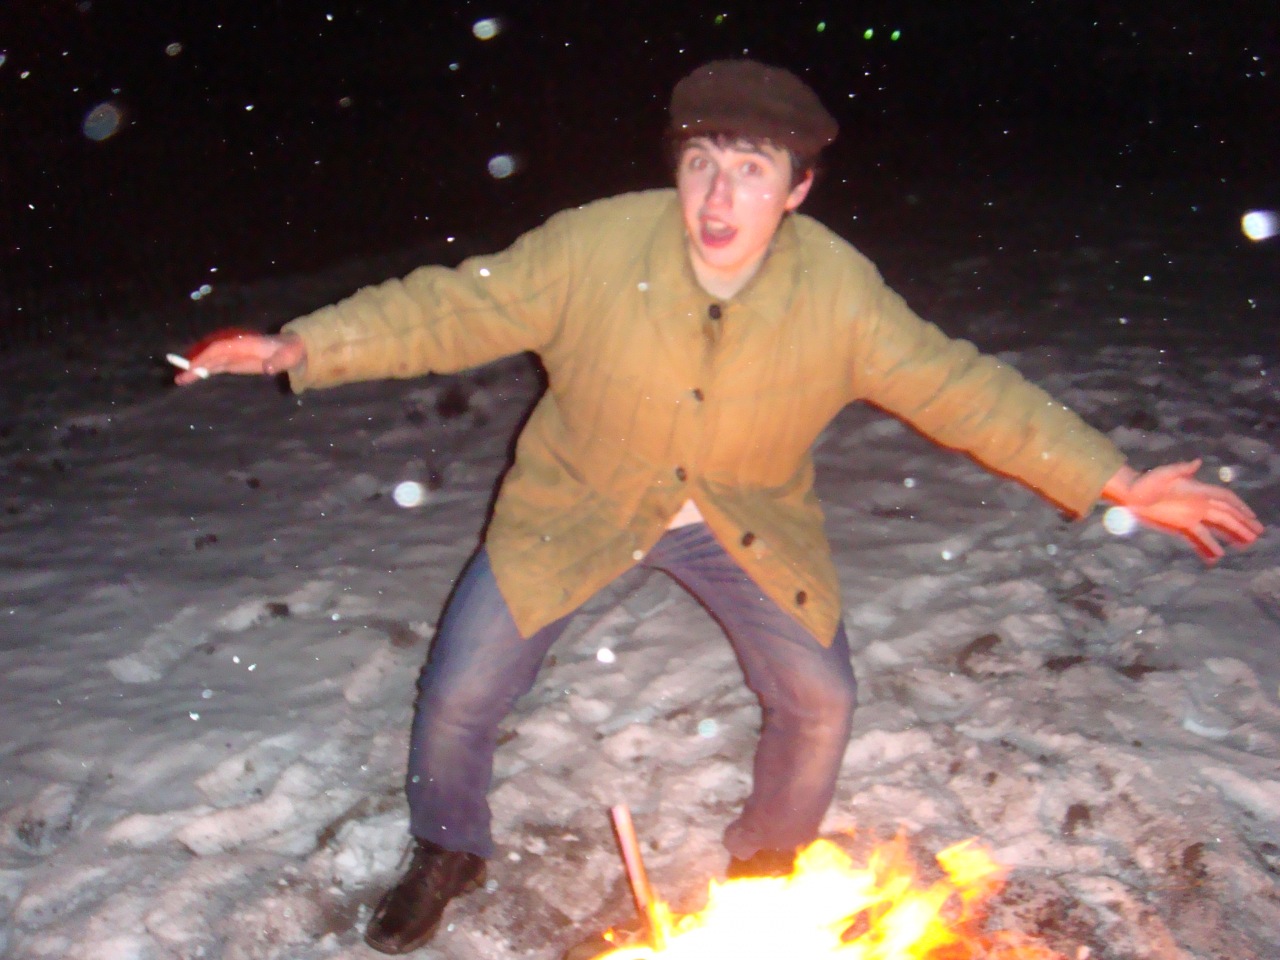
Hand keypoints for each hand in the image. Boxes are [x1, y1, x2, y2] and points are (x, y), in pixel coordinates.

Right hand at [173, 331, 305, 384]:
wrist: (293, 349)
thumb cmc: (291, 351)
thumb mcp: (289, 356)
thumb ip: (279, 361)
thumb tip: (269, 368)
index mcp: (246, 344)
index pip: (221, 348)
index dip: (207, 356)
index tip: (195, 366)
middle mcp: (236, 348)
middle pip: (211, 355)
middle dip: (195, 365)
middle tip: (180, 378)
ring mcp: (234, 356)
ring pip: (211, 362)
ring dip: (196, 370)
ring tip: (180, 381)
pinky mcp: (235, 363)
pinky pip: (216, 367)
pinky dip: (204, 372)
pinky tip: (193, 378)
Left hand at [1102, 460, 1263, 560]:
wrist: (1130, 494)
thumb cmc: (1146, 481)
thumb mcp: (1163, 473)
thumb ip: (1181, 469)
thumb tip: (1197, 462)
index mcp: (1198, 490)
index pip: (1224, 498)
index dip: (1239, 506)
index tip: (1252, 516)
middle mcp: (1198, 504)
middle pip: (1225, 515)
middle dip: (1241, 524)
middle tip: (1256, 534)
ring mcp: (1190, 516)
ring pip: (1215, 528)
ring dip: (1230, 536)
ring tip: (1245, 545)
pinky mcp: (1180, 526)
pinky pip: (1197, 538)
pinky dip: (1206, 547)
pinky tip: (1215, 558)